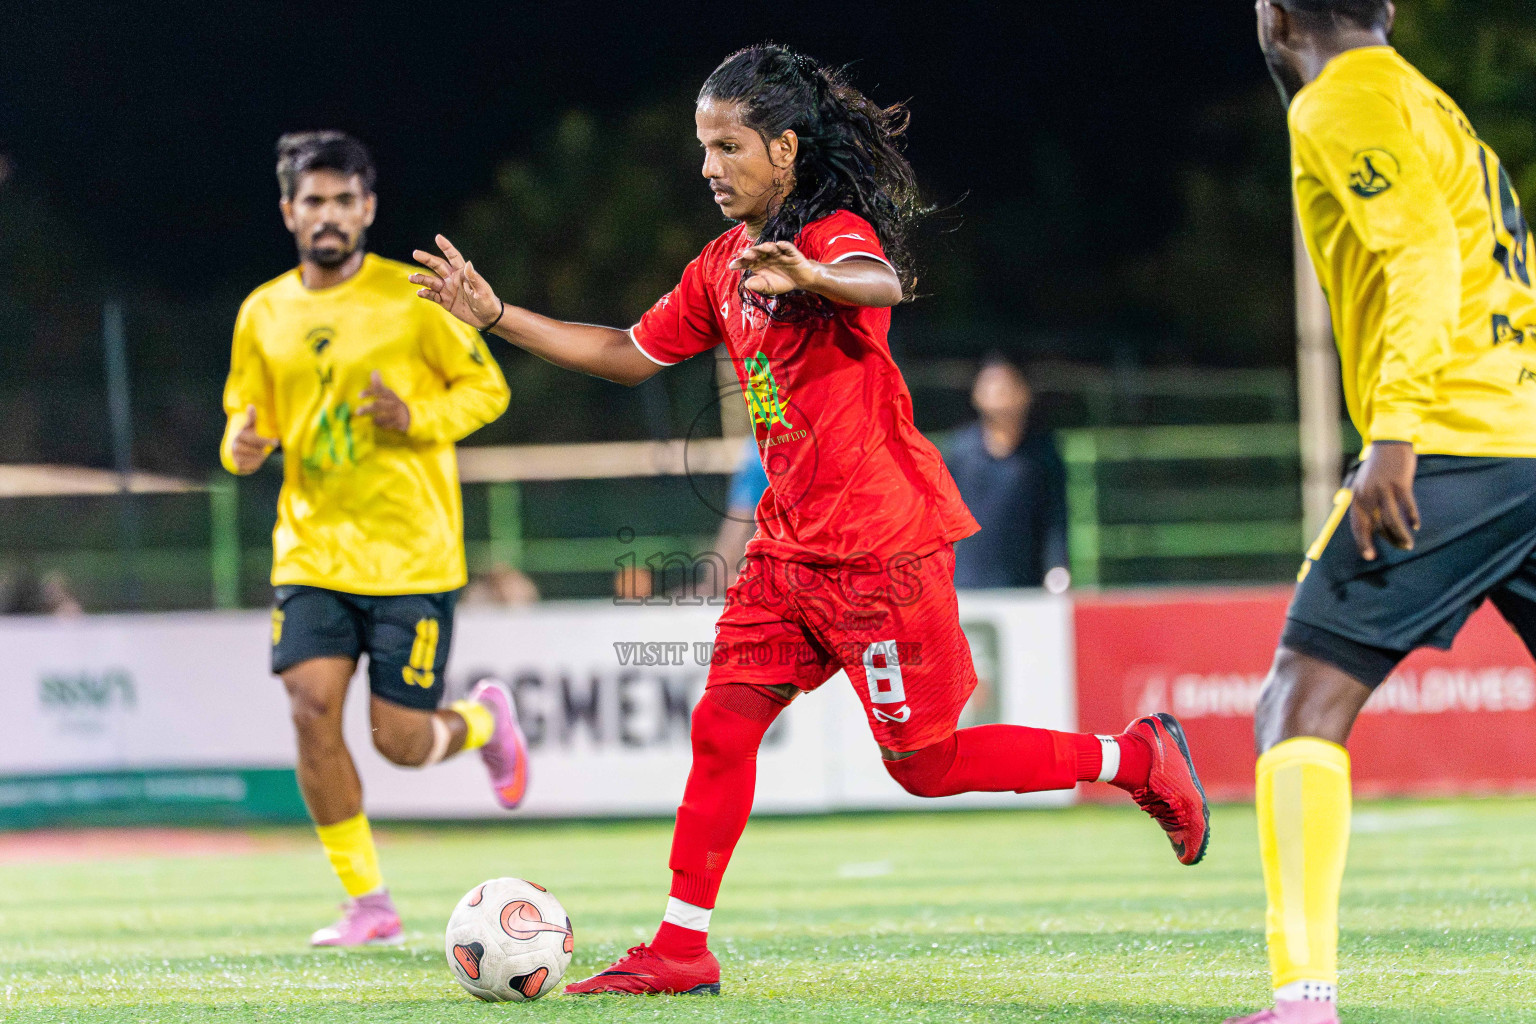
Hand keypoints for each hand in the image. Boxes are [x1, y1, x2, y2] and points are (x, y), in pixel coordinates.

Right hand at [230, 404, 277, 474]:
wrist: (236, 450)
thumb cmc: (247, 437)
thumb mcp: (250, 427)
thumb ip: (251, 418)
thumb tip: (250, 405)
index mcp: (240, 435)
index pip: (255, 439)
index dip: (267, 441)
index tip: (276, 441)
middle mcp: (236, 446)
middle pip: (256, 450)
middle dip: (263, 449)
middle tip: (266, 449)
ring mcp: (236, 456)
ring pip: (254, 458)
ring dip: (260, 456)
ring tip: (260, 453)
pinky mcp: (237, 464)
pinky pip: (251, 466)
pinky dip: (255, 463)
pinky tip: (255, 459)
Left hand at [358, 371, 410, 431]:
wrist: (411, 415)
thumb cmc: (394, 402)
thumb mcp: (388, 392)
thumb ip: (379, 384)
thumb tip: (374, 371)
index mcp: (390, 394)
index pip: (379, 391)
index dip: (369, 392)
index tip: (359, 395)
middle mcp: (393, 403)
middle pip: (378, 405)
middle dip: (367, 409)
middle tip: (357, 411)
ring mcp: (396, 414)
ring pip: (383, 417)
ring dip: (374, 419)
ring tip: (369, 420)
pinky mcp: (399, 423)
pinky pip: (388, 426)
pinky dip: (381, 426)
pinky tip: (376, 425)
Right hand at [410, 234, 503, 329]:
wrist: (487, 318)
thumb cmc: (488, 302)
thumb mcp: (483, 290)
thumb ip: (474, 278)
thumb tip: (469, 263)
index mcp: (462, 273)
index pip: (453, 257)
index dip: (446, 247)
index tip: (438, 237)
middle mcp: (453, 279)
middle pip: (437, 266)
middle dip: (427, 259)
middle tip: (415, 253)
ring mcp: (448, 290)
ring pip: (431, 281)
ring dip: (421, 279)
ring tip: (411, 278)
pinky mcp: (445, 301)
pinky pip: (433, 296)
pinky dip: (426, 294)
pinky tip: (420, 292)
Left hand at [728, 241, 818, 294]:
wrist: (802, 281)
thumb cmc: (783, 282)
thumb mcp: (769, 287)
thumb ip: (758, 285)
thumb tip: (747, 283)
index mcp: (759, 265)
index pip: (747, 262)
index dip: (739, 263)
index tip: (732, 266)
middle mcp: (766, 257)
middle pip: (757, 252)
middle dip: (751, 252)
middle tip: (745, 255)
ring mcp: (778, 253)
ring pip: (770, 248)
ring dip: (765, 247)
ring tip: (762, 248)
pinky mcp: (790, 252)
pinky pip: (786, 247)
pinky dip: (783, 245)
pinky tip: (779, 245)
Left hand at [1349, 440, 1418, 560]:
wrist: (1388, 444)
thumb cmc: (1377, 468)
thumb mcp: (1364, 486)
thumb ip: (1365, 504)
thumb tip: (1371, 527)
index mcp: (1356, 497)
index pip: (1358, 525)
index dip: (1364, 542)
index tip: (1370, 557)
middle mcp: (1367, 495)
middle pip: (1376, 526)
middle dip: (1388, 541)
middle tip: (1400, 549)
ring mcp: (1383, 489)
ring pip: (1392, 520)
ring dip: (1401, 534)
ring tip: (1408, 544)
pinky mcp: (1400, 483)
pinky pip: (1407, 506)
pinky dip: (1412, 517)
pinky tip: (1416, 525)